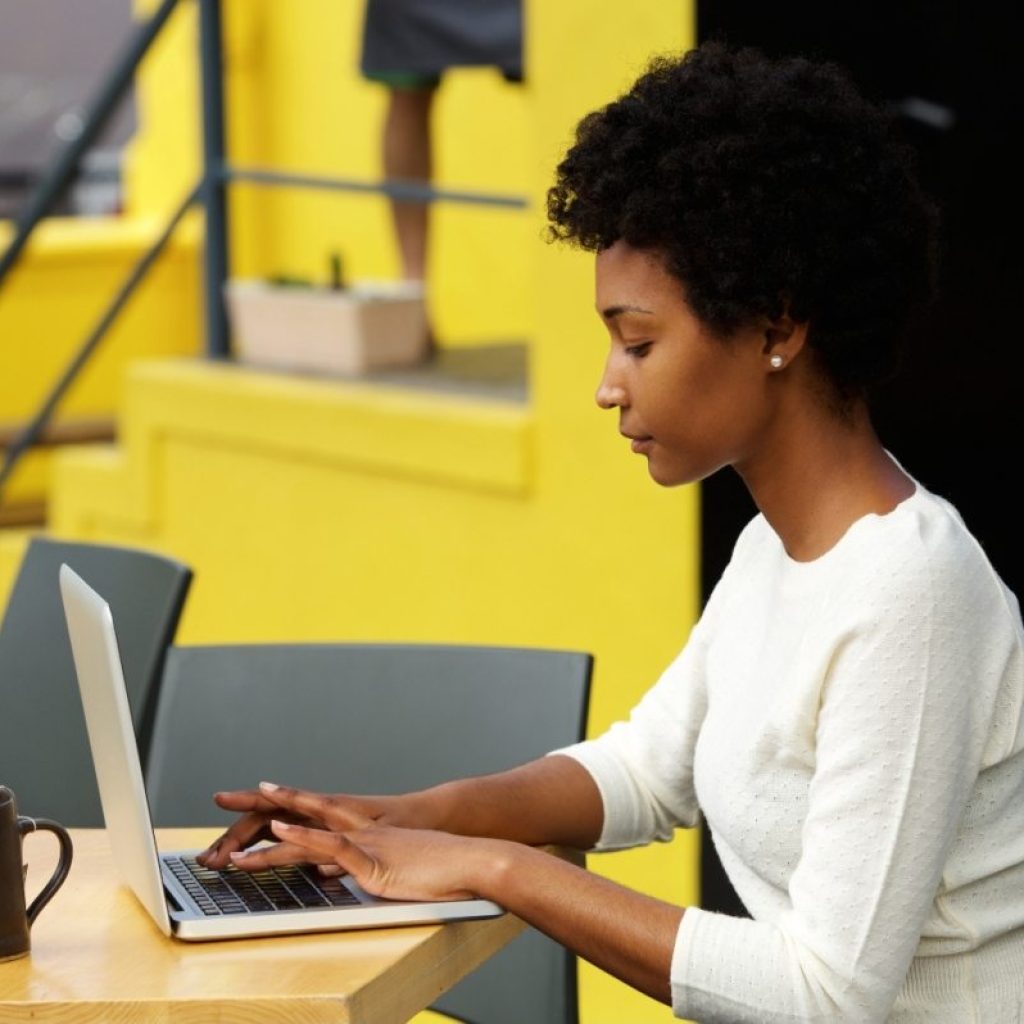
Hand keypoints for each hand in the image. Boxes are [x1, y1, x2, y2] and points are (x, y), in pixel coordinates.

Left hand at [227, 782, 505, 902]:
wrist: (467, 854)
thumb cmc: (430, 864)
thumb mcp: (380, 863)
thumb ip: (349, 861)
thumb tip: (323, 868)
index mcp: (352, 825)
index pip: (304, 810)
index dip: (271, 804)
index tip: (240, 798)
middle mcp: (353, 822)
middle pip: (297, 807)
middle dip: (257, 803)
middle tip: (220, 797)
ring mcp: (361, 835)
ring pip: (307, 824)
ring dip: (269, 824)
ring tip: (238, 823)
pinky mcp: (372, 854)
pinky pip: (332, 841)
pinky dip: (305, 834)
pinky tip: (282, 830)